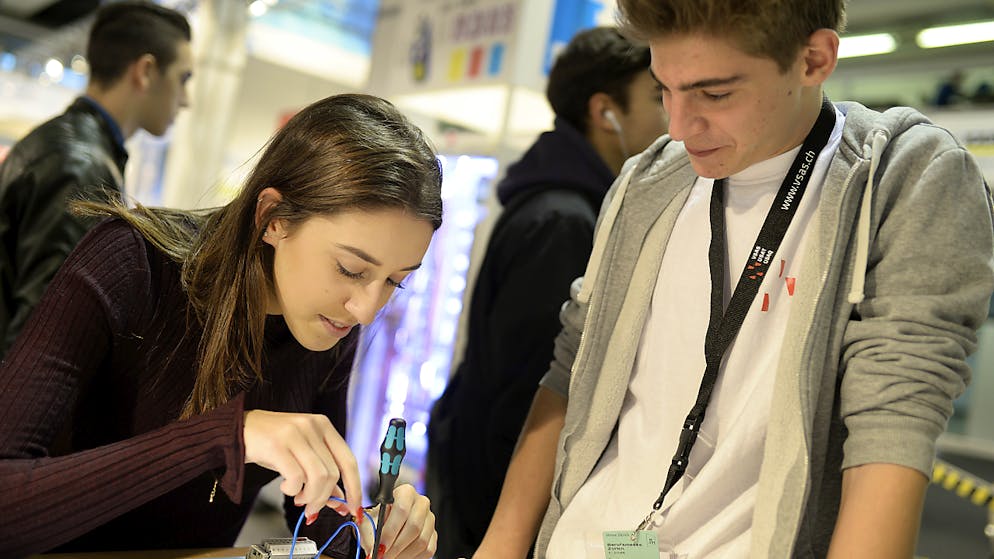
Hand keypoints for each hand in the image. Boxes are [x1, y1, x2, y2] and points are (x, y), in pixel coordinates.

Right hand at [243, 410, 361, 519]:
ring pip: (318, 477)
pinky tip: (286, 487)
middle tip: (313, 509)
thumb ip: (322, 474)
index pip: (349, 460)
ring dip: (310, 497)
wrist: (237, 429)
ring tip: (299, 499)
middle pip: (332, 473)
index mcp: (323, 425)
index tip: (354, 507)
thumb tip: (341, 501)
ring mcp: (295, 433)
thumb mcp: (301, 454)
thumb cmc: (270, 443)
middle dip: (324, 498)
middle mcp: (311, 426)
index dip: (355, 487)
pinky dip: (293, 490)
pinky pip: (296, 477)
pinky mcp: (277, 444)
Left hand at [358, 484, 435, 558]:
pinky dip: (412, 557)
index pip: (402, 508)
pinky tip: (400, 557)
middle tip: (384, 556)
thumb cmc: (376, 523)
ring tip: (389, 557)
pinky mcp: (434, 535)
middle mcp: (421, 503)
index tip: (380, 546)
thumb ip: (370, 531)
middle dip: (396, 545)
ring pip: (421, 540)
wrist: (385, 529)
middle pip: (414, 526)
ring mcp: (430, 519)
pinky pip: (428, 550)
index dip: (390, 530)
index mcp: (406, 492)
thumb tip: (373, 546)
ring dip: (403, 553)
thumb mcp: (368, 522)